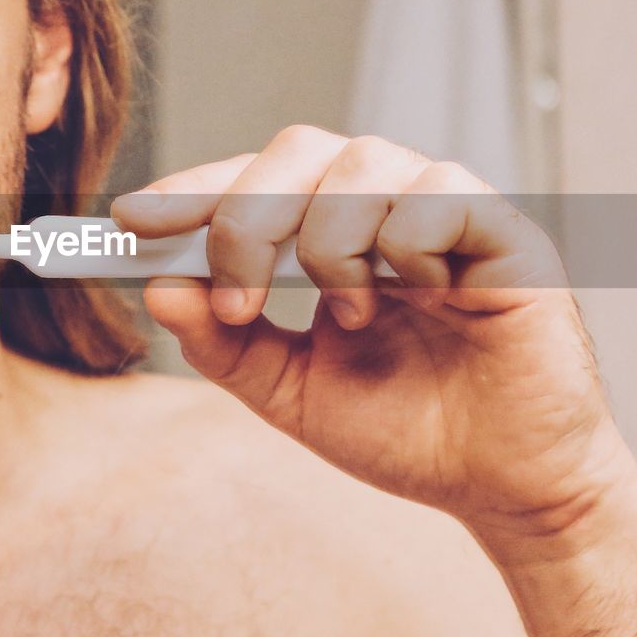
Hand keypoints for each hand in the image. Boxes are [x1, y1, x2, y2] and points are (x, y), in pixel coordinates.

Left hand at [111, 125, 636, 549]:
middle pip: (300, 149)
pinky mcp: (505, 231)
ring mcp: (446, 211)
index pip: (255, 179)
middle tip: (237, 296)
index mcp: (333, 232)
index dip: (193, 189)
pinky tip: (419, 300)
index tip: (130, 219)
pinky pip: (440, 193)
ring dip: (330, 242)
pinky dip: (407, 246)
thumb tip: (158, 289)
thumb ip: (225, 343)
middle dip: (247, 217)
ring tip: (348, 316)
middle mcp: (386, 205)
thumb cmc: (405, 431)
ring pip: (363, 162)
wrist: (501, 487)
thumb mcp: (291, 391)